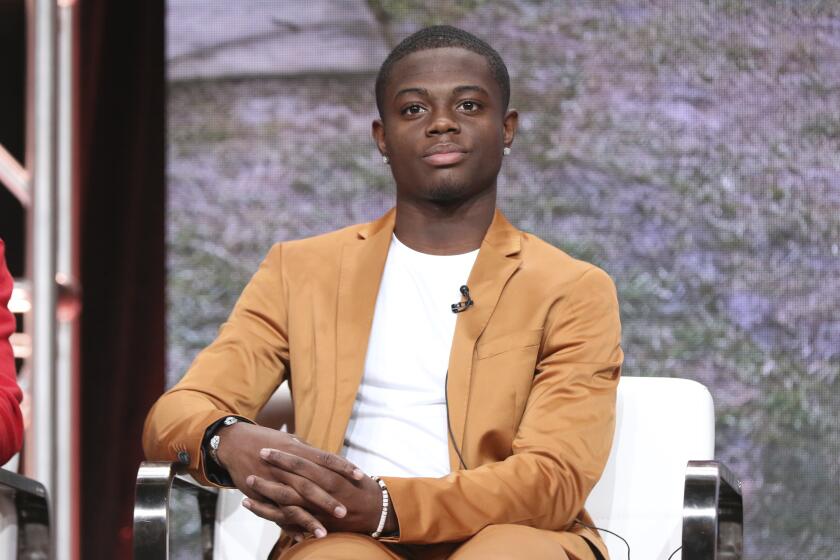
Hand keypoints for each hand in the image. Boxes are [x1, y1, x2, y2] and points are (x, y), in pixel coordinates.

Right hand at [215, 423, 363, 536]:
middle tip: (345, 512)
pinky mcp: (259, 494)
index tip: (359, 476)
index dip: (342, 467)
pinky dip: (287, 525)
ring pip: (292, 503)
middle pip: (309, 484)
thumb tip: (330, 460)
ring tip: (324, 532)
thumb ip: (309, 452)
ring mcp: (271, 481)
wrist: (233, 443)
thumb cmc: (267, 440)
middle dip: (327, 499)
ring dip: (308, 519)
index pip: (325, 458)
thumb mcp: (290, 440)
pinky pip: (274, 512)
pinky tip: (300, 536)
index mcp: (296, 450)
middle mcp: (285, 467)